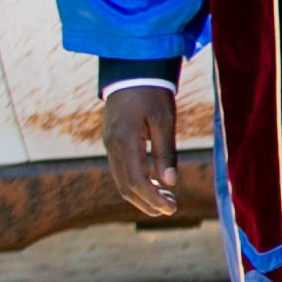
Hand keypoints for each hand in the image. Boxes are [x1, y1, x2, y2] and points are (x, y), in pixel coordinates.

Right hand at [102, 84, 176, 219]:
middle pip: (125, 186)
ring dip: (141, 194)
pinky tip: (154, 183)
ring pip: (121, 180)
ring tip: (165, 200)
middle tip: (171, 209)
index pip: (136, 181)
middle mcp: (112, 146)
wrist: (131, 71)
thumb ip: (166, 153)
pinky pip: (121, 169)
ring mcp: (109, 145)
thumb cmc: (152, 93)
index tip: (171, 209)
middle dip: (147, 202)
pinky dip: (136, 181)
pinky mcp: (112, 142)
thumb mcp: (164, 121)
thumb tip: (170, 183)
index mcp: (124, 141)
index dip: (153, 199)